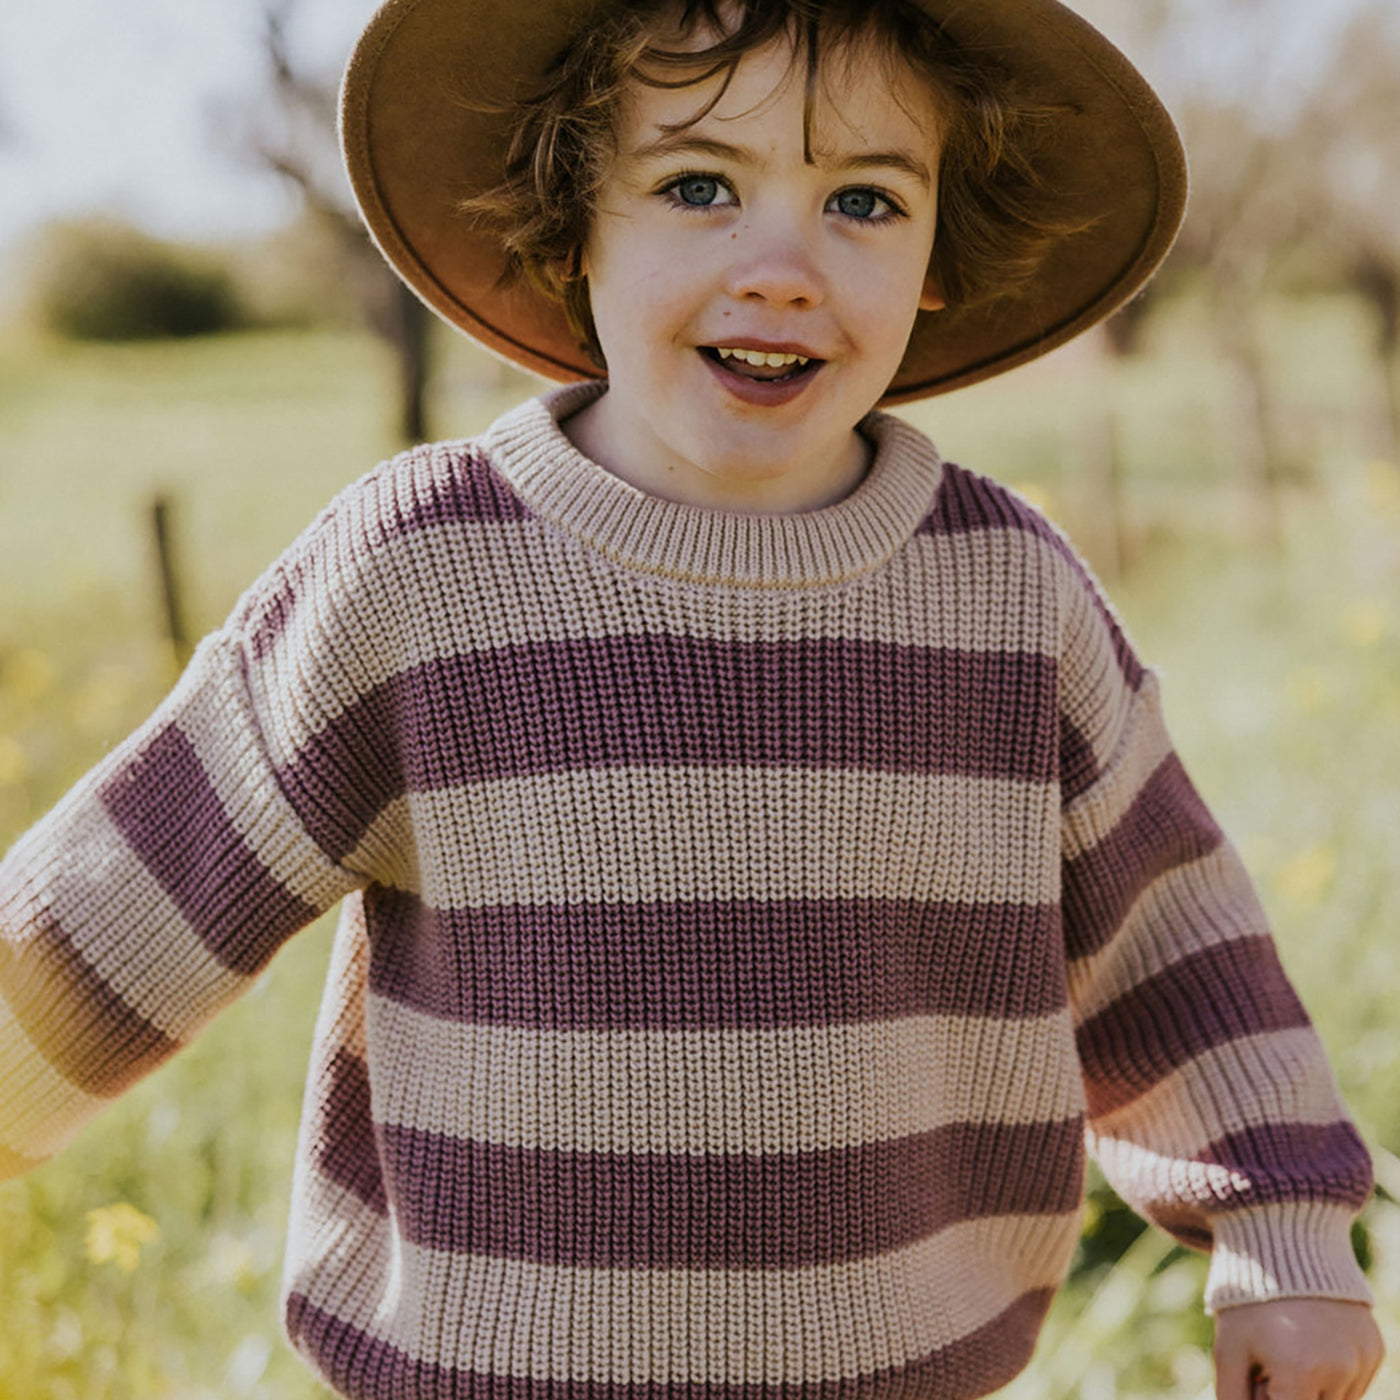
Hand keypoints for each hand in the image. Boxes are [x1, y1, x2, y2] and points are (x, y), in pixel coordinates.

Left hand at [1213, 1298, 1383, 1399]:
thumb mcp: (1228, 1351)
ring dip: (1314, 1390)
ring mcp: (1362, 1358)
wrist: (1283, 1246)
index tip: (1261, 1380)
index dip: (1270, 1399)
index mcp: (1300, 1371)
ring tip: (1289, 1350)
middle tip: (1270, 1367)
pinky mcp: (1374, 1349)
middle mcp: (1340, 1369)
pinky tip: (1312, 1342)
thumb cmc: (1248, 1303)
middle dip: (1291, 1396)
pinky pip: (1355, 1383)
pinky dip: (1334, 1375)